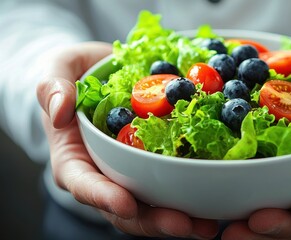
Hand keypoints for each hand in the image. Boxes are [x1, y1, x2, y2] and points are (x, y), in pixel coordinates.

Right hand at [36, 42, 217, 238]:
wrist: (103, 75)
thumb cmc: (75, 76)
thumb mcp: (57, 71)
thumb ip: (53, 88)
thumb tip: (59, 112)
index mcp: (74, 159)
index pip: (83, 184)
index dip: (103, 198)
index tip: (127, 204)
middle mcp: (103, 175)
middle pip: (124, 208)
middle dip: (153, 220)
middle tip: (183, 224)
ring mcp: (130, 175)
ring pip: (151, 207)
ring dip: (179, 219)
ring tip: (208, 225)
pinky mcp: (154, 168)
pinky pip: (171, 187)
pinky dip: (192, 198)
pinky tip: (215, 205)